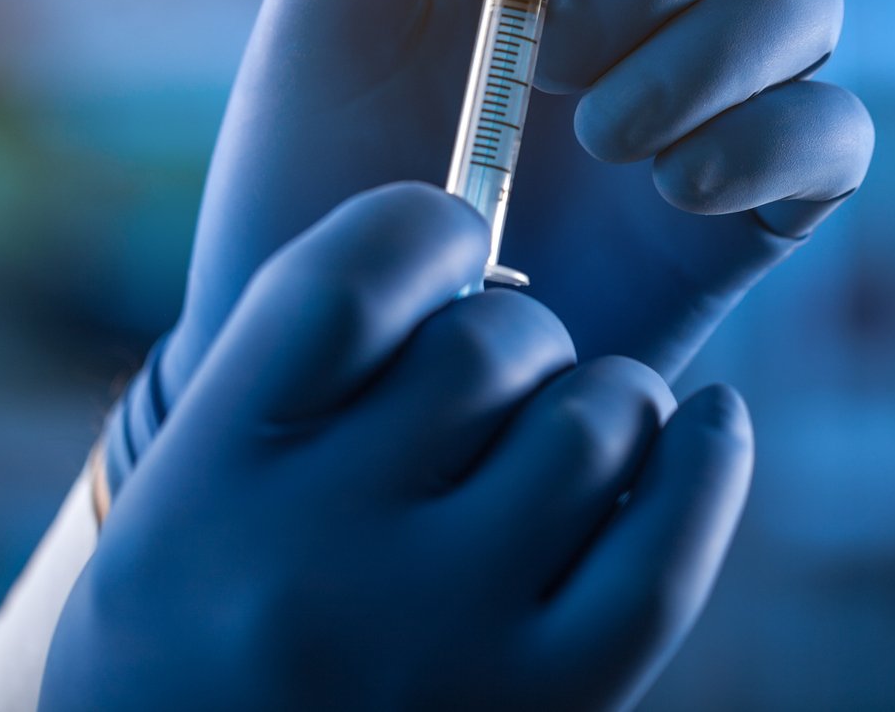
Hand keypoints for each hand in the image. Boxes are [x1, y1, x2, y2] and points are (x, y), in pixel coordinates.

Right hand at [46, 184, 751, 711]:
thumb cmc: (209, 636)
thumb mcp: (186, 499)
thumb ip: (302, 371)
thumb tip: (473, 230)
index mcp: (208, 483)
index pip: (348, 280)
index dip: (425, 230)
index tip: (449, 241)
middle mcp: (319, 561)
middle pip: (492, 343)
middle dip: (519, 333)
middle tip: (497, 383)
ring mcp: (441, 643)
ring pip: (594, 423)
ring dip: (605, 398)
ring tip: (572, 434)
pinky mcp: (545, 711)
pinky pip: (667, 557)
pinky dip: (706, 465)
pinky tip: (708, 426)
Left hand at [109, 0, 870, 479]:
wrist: (351, 368)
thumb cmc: (317, 175)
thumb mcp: (324, 13)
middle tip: (553, 50)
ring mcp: (713, 92)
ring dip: (709, 53)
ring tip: (597, 138)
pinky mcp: (759, 199)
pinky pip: (835, 132)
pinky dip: (768, 142)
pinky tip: (672, 191)